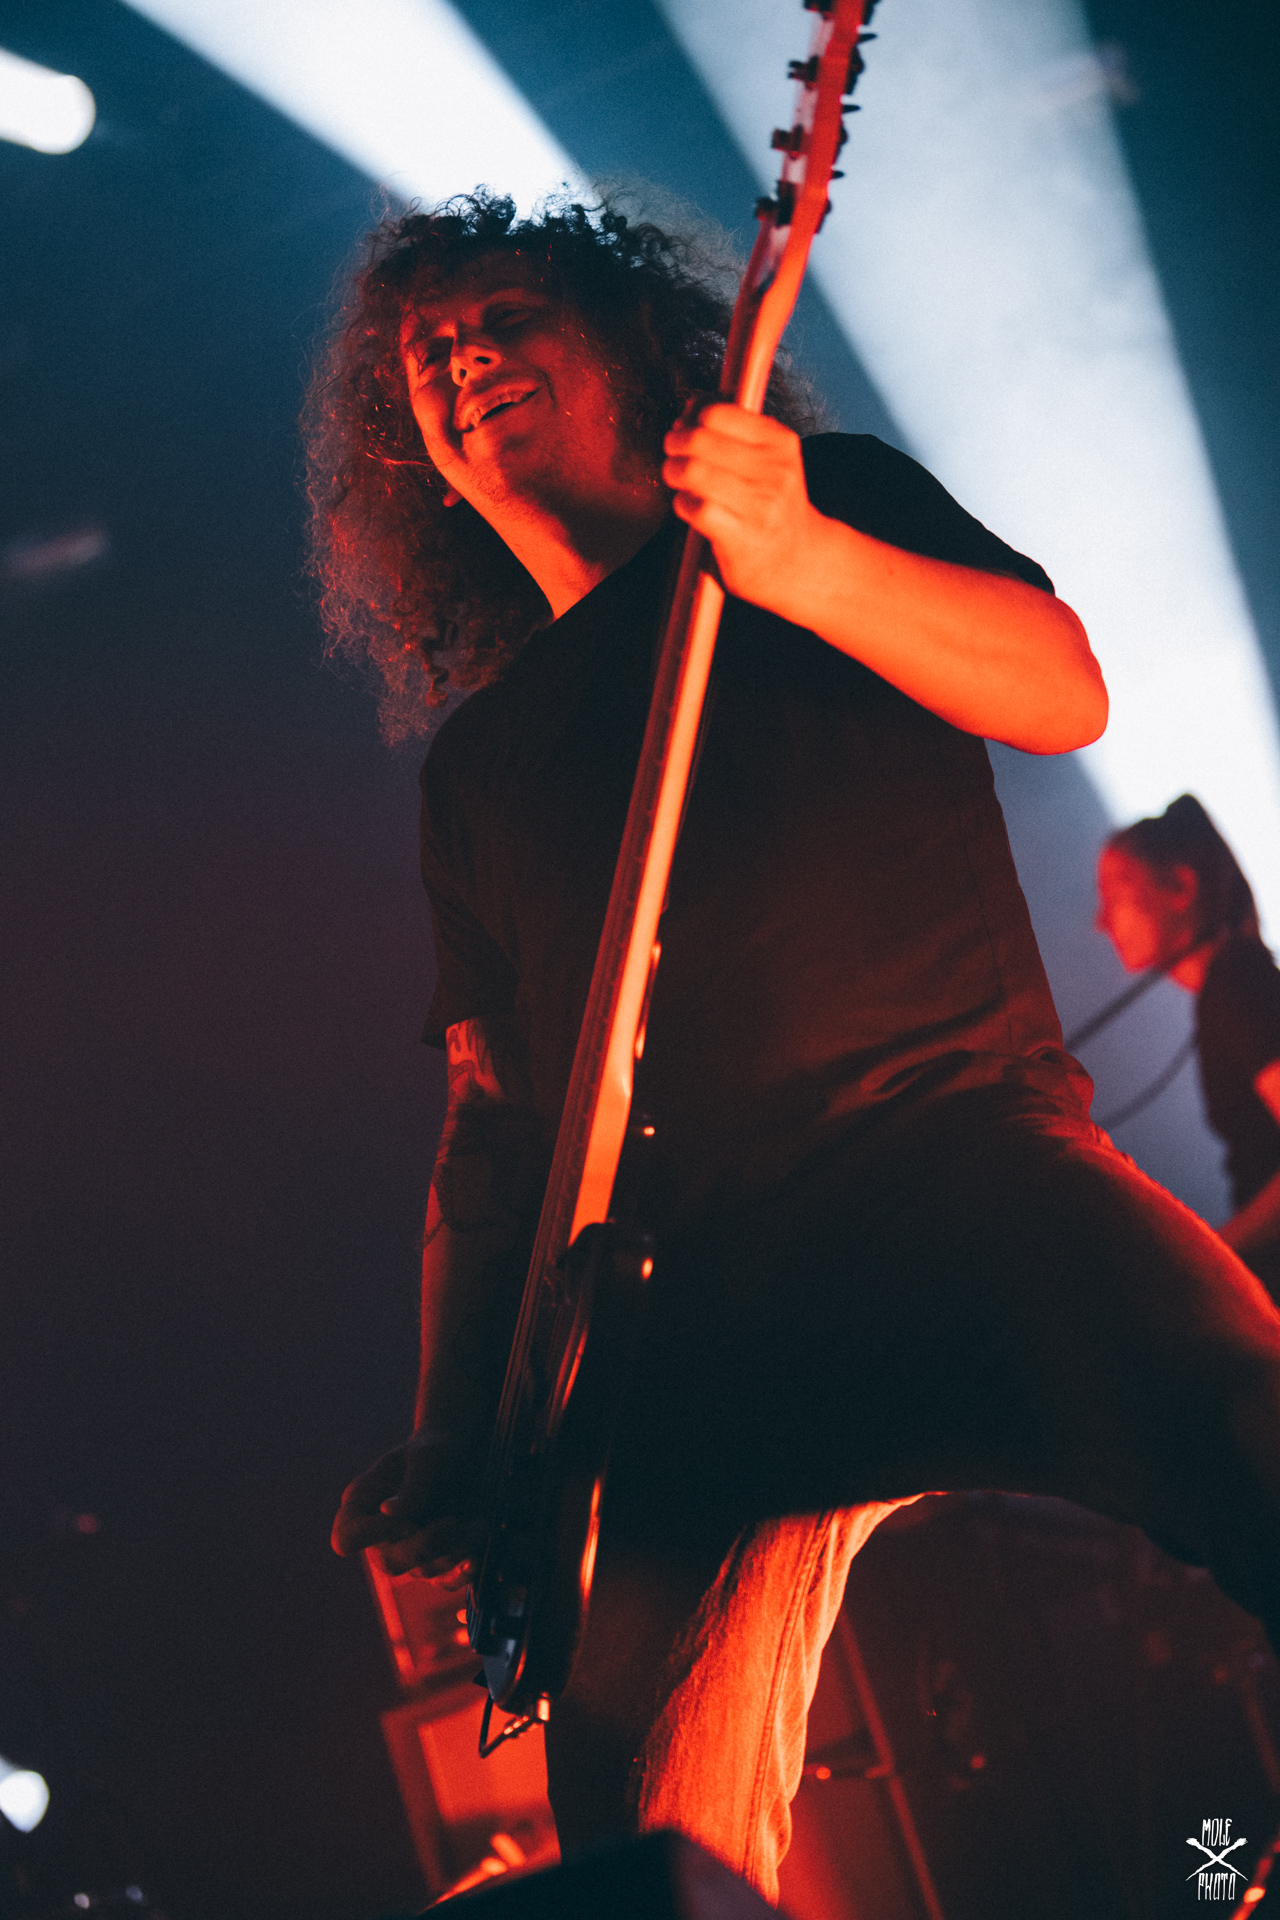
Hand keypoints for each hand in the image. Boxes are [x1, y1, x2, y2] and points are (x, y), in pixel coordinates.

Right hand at [331, 1432, 484, 1583]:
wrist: (466, 1451)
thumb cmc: (436, 1448)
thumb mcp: (426, 1457)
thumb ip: (412, 1486)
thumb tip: (390, 1513)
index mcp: (362, 1504)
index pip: (346, 1537)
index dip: (373, 1536)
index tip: (407, 1520)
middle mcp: (381, 1534)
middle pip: (389, 1563)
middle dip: (424, 1546)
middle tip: (453, 1522)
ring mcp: (410, 1549)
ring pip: (423, 1570)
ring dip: (453, 1551)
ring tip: (477, 1525)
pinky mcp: (439, 1557)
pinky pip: (445, 1580)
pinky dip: (461, 1574)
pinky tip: (474, 1560)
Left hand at [662, 403, 826, 615]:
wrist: (799, 560)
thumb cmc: (771, 505)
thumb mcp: (769, 460)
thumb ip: (733, 431)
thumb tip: (690, 406)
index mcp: (780, 442)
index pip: (719, 412)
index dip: (691, 419)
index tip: (684, 430)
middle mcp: (775, 470)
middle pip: (701, 439)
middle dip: (675, 444)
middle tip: (672, 454)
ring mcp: (760, 505)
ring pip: (695, 471)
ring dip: (674, 472)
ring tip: (675, 478)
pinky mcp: (742, 537)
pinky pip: (696, 508)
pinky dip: (683, 504)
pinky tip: (689, 507)